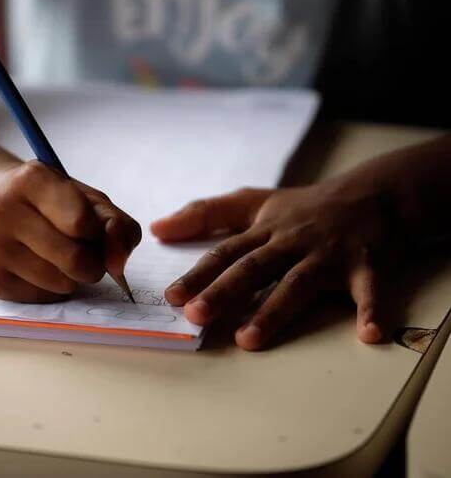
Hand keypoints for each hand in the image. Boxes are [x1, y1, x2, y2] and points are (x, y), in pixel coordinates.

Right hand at [0, 160, 140, 302]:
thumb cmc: (49, 201)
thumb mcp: (86, 198)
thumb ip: (116, 225)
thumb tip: (118, 265)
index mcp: (31, 179)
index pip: (80, 222)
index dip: (96, 232)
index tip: (90, 229)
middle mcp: (3, 209)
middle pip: (74, 259)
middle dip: (93, 263)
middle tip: (85, 252)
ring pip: (61, 283)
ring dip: (72, 277)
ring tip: (56, 256)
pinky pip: (43, 297)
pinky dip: (52, 288)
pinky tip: (37, 267)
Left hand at [151, 180, 402, 350]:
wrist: (375, 194)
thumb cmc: (306, 206)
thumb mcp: (254, 201)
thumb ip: (206, 213)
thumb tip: (158, 229)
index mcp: (264, 231)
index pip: (224, 254)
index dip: (197, 275)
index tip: (171, 297)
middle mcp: (291, 242)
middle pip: (252, 267)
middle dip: (222, 292)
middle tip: (196, 316)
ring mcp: (327, 254)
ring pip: (297, 283)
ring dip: (273, 311)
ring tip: (248, 339)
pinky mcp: (366, 264)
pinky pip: (368, 290)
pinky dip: (370, 311)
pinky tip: (368, 335)